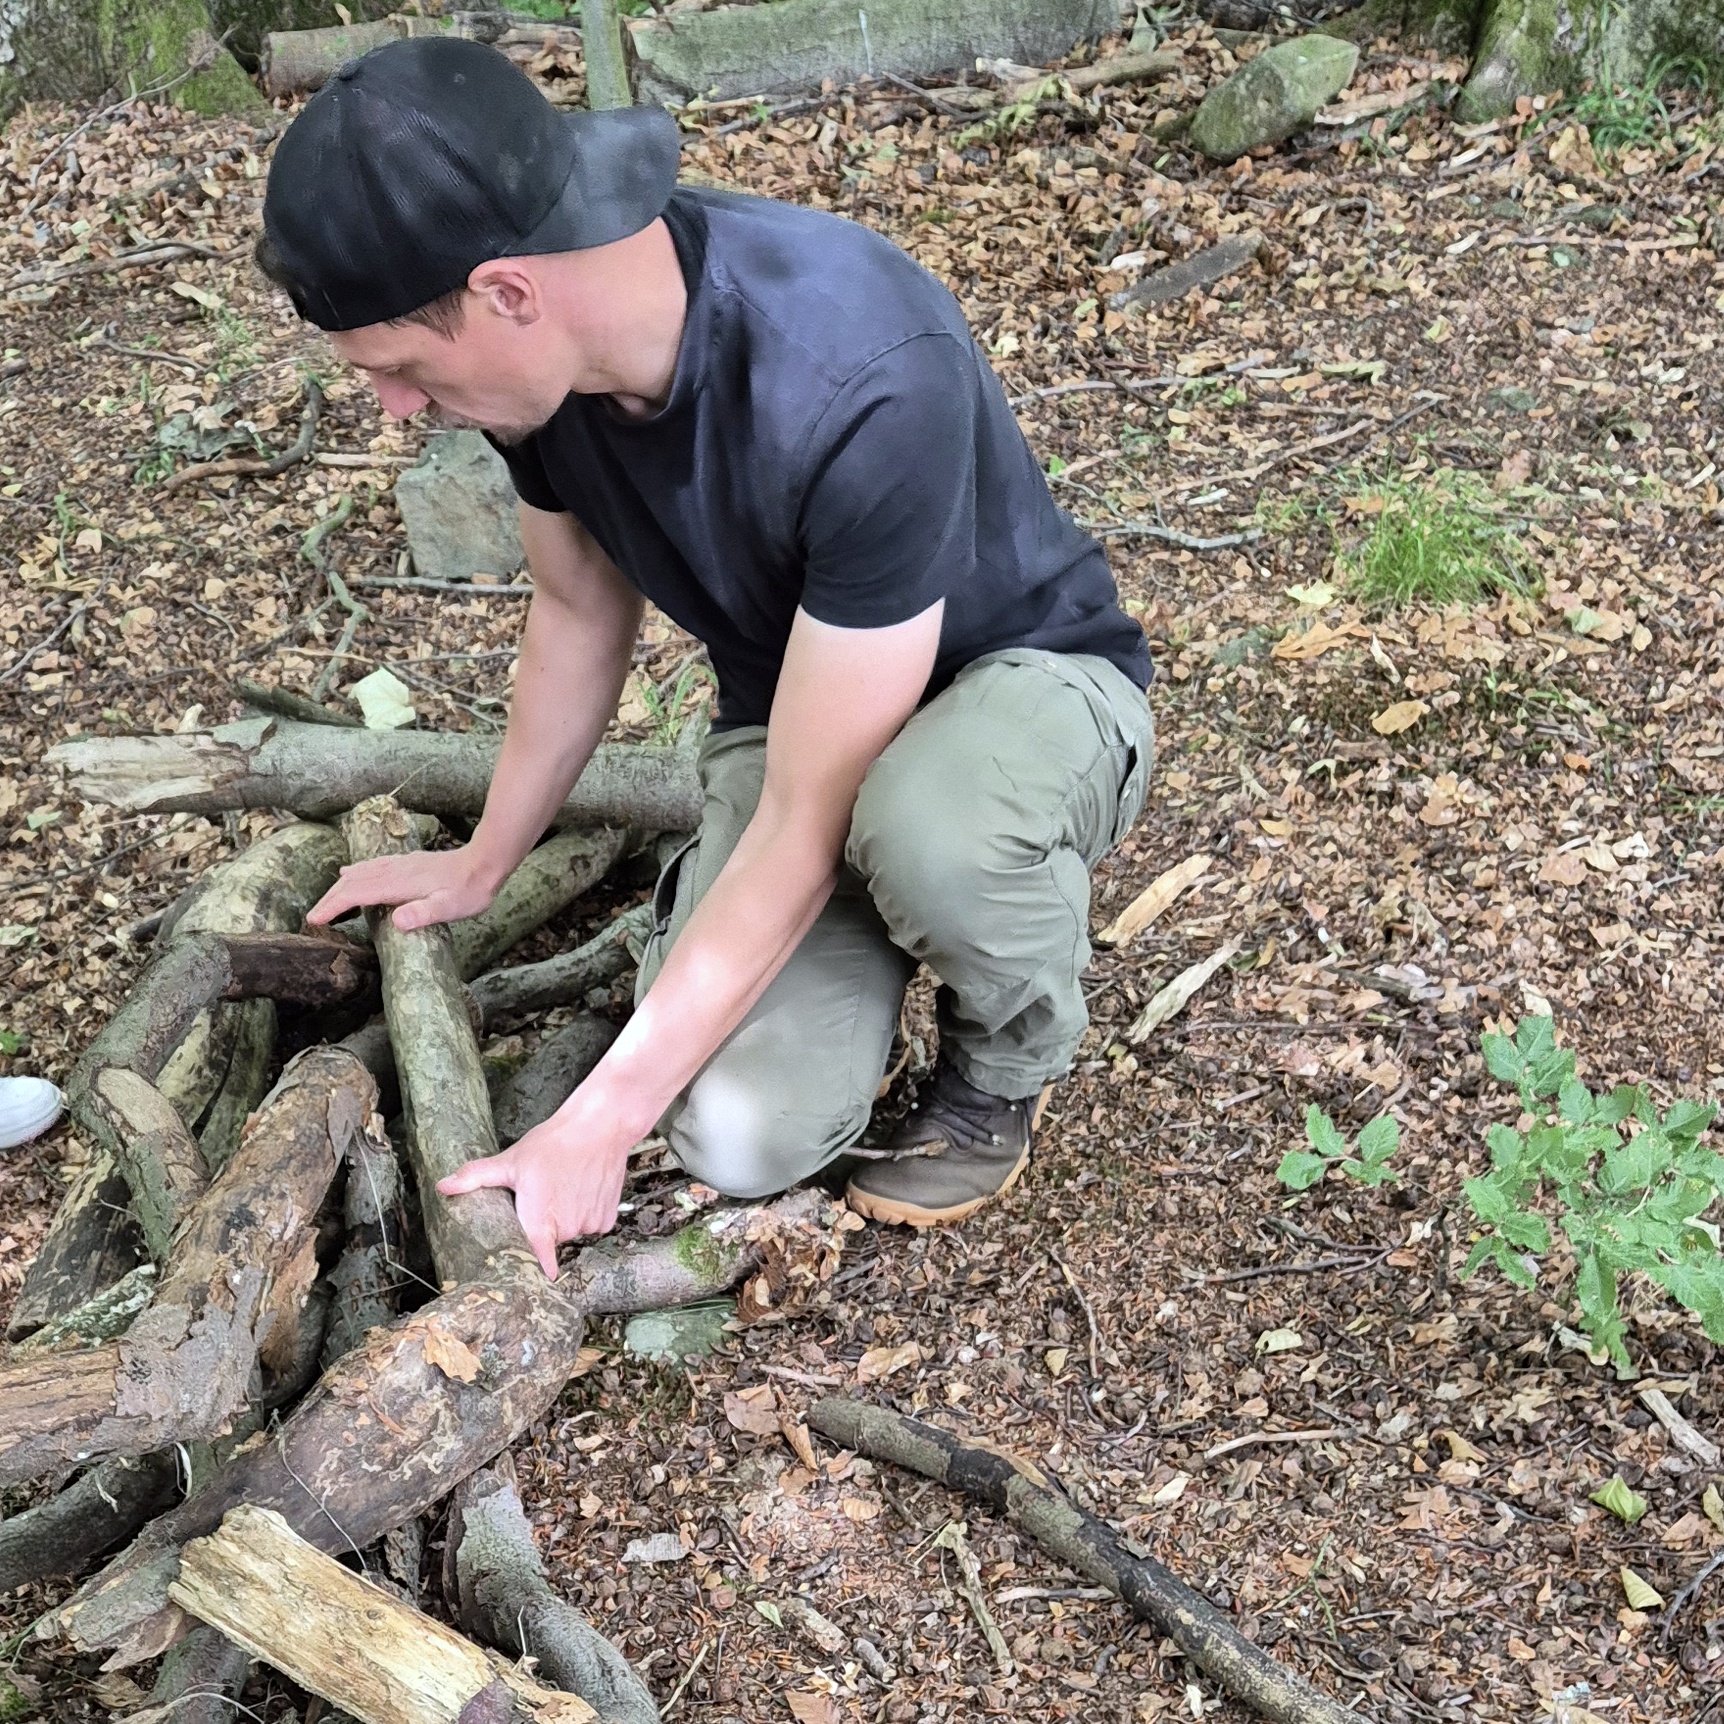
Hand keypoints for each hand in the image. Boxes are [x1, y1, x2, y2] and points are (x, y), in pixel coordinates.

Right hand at [306, 844, 502, 932]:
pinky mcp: (407, 863)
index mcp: (398, 884)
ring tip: (326, 899)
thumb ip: (423, 914)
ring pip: (360, 873)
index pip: (356, 894)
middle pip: (352, 882)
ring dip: (340, 886)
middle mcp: (394, 871)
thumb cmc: (469, 890)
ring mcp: (400, 865)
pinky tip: (351, 872)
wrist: (486, 862)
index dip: (333, 906)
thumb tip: (397, 920)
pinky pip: (371, 867)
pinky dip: (355, 873)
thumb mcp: (450, 908)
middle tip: (313, 917)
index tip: (315, 920)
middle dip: (330, 898)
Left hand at [436, 1094, 635, 1277]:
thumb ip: (476, 1176)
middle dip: (544, 1224)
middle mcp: (568, 1227)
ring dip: (567, 1217)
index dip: (530, 1274)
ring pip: (572, 1232)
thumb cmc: (555, 1143)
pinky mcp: (607, 1218)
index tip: (525, 1283)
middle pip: (550, 1240)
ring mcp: (591, 1224)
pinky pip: (593, 1226)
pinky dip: (588, 1212)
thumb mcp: (512, 1160)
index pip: (535, 1264)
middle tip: (542, 1195)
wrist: (600, 1126)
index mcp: (540, 1220)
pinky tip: (584, 1189)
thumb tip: (443, 1186)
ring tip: (565, 1187)